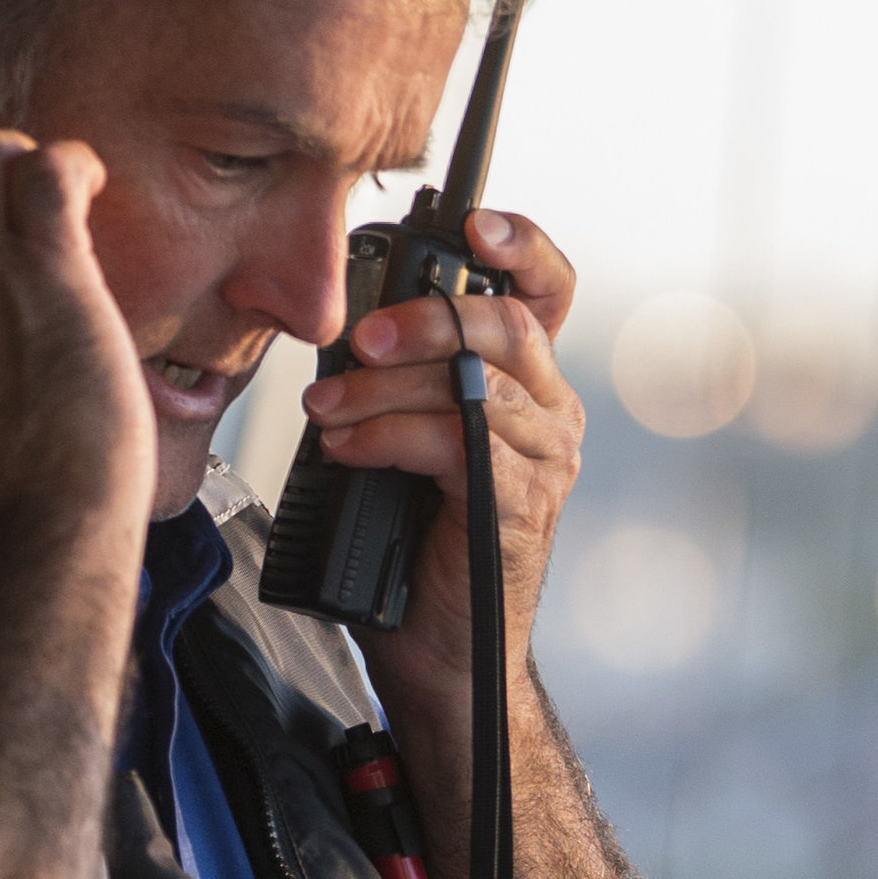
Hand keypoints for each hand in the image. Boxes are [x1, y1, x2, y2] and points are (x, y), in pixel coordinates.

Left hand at [298, 205, 581, 696]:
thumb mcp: (399, 441)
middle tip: (355, 340)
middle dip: (424, 319)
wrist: (437, 655)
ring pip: (476, 382)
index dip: (520, 244)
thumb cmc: (413, 546)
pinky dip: (388, 436)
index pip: (546, 290)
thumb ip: (394, 380)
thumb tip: (339, 331)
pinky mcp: (517, 507)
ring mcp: (542, 462)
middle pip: (508, 325)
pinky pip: (456, 443)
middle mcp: (550, 415)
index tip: (470, 224)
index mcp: (526, 386)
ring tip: (327, 409)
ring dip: (387, 385)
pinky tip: (345, 450)